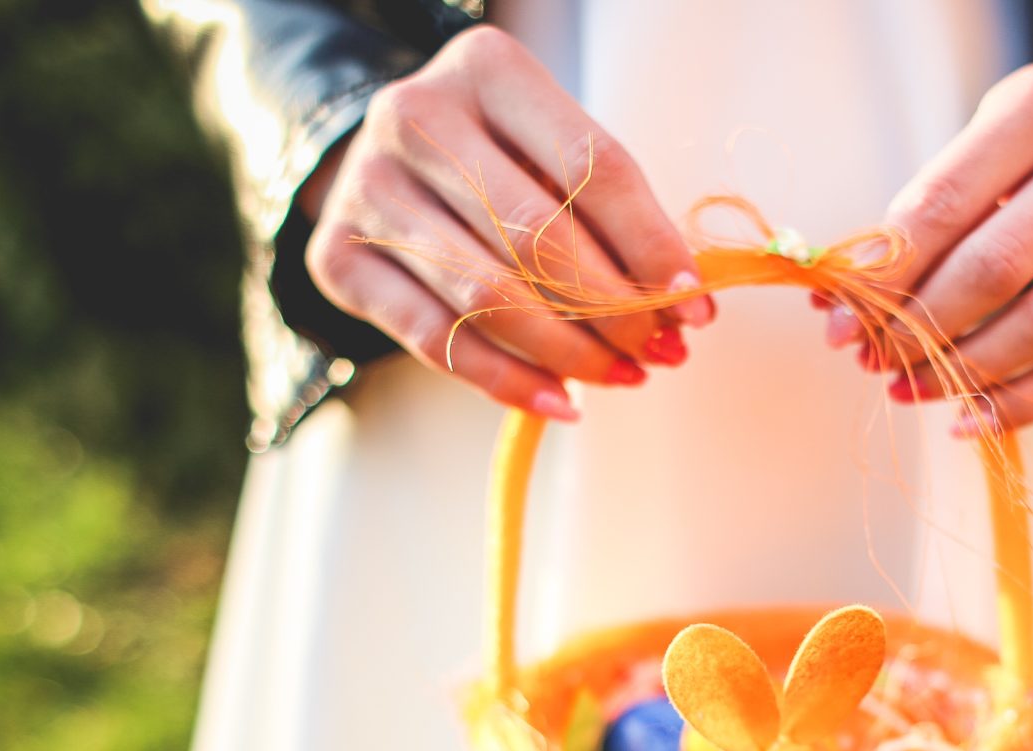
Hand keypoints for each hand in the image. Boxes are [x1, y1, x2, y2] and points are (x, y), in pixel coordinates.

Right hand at [302, 25, 711, 420]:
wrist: (385, 159)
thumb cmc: (497, 157)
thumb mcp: (552, 150)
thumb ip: (611, 209)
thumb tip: (680, 302)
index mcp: (486, 68)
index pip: (591, 167)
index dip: (652, 245)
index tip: (694, 306)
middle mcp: (415, 117)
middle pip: (537, 237)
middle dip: (613, 310)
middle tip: (661, 351)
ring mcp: (369, 187)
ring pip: (487, 296)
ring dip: (569, 353)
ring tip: (622, 376)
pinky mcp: (338, 257)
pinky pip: (437, 339)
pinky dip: (507, 382)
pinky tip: (561, 401)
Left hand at [844, 63, 1032, 432]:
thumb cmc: (1014, 177)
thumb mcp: (962, 173)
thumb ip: (904, 237)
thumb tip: (836, 318)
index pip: (947, 202)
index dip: (886, 275)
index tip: (838, 328)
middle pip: (1000, 268)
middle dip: (923, 328)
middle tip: (876, 362)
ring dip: (964, 373)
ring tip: (908, 389)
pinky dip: (1019, 404)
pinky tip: (966, 419)